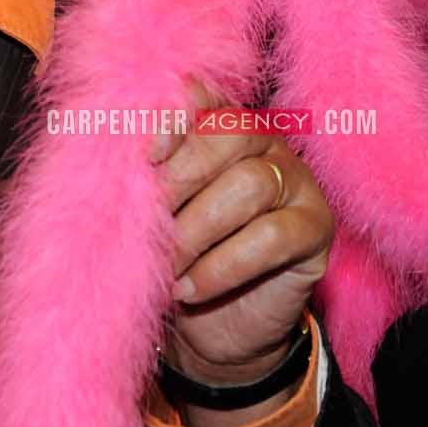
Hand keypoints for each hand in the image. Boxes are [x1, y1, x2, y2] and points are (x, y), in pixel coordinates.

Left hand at [152, 77, 331, 426]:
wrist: (207, 331)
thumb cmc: (171, 259)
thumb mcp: (145, 216)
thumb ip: (139, 178)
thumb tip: (113, 160)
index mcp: (216, 123)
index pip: (201, 95)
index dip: (172, 114)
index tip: (143, 155)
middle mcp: (261, 141)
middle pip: (228, 134)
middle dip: (179, 182)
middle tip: (144, 229)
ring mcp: (295, 181)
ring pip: (250, 184)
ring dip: (197, 231)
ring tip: (168, 267)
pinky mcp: (315, 228)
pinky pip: (272, 236)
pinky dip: (223, 266)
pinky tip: (191, 289)